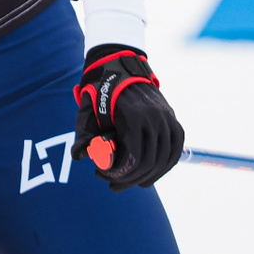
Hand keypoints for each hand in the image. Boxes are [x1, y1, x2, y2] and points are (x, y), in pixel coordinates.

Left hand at [71, 45, 183, 189]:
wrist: (121, 68)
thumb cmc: (101, 92)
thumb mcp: (88, 111)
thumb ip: (84, 134)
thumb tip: (79, 156)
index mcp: (134, 115)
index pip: (134, 158)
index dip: (120, 174)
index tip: (106, 177)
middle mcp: (155, 117)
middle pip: (149, 163)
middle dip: (129, 179)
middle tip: (113, 184)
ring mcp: (167, 118)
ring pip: (164, 160)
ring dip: (148, 177)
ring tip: (131, 182)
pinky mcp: (173, 120)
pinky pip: (175, 150)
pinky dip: (165, 166)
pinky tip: (151, 174)